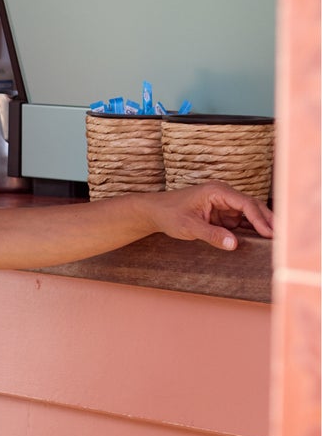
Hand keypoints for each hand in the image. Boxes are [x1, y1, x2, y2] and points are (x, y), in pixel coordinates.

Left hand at [147, 180, 273, 249]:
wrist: (155, 212)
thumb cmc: (169, 214)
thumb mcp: (188, 227)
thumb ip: (211, 235)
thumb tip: (233, 244)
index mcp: (217, 191)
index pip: (245, 203)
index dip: (259, 218)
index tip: (269, 232)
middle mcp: (223, 195)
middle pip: (252, 207)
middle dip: (267, 221)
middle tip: (281, 237)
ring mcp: (223, 205)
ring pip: (248, 215)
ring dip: (260, 226)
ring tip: (275, 241)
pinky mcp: (221, 214)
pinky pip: (239, 222)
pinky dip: (249, 230)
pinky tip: (259, 241)